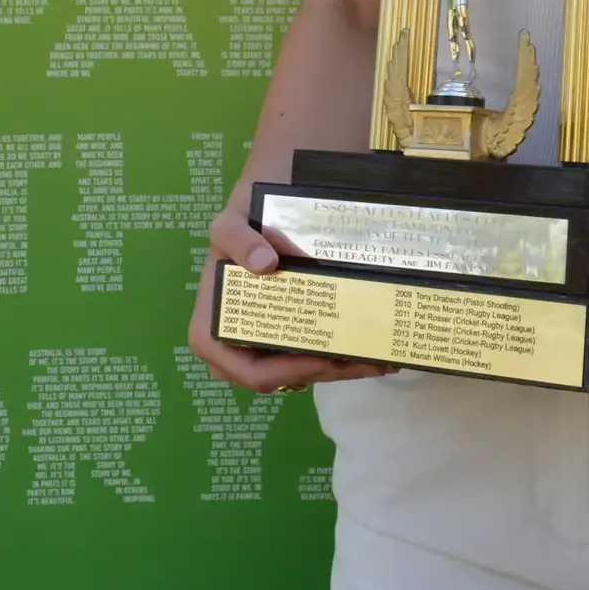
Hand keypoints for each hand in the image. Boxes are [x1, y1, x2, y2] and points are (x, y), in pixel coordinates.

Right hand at [186, 200, 391, 392]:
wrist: (260, 211)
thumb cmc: (240, 224)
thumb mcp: (229, 224)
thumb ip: (237, 239)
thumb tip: (263, 264)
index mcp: (211, 332)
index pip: (250, 370)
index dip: (288, 371)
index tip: (326, 356)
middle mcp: (233, 347)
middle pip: (281, 377)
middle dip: (325, 372)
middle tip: (367, 359)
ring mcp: (261, 345)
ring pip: (299, 372)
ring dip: (338, 369)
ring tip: (377, 357)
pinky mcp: (282, 338)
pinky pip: (307, 358)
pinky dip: (338, 358)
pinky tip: (369, 350)